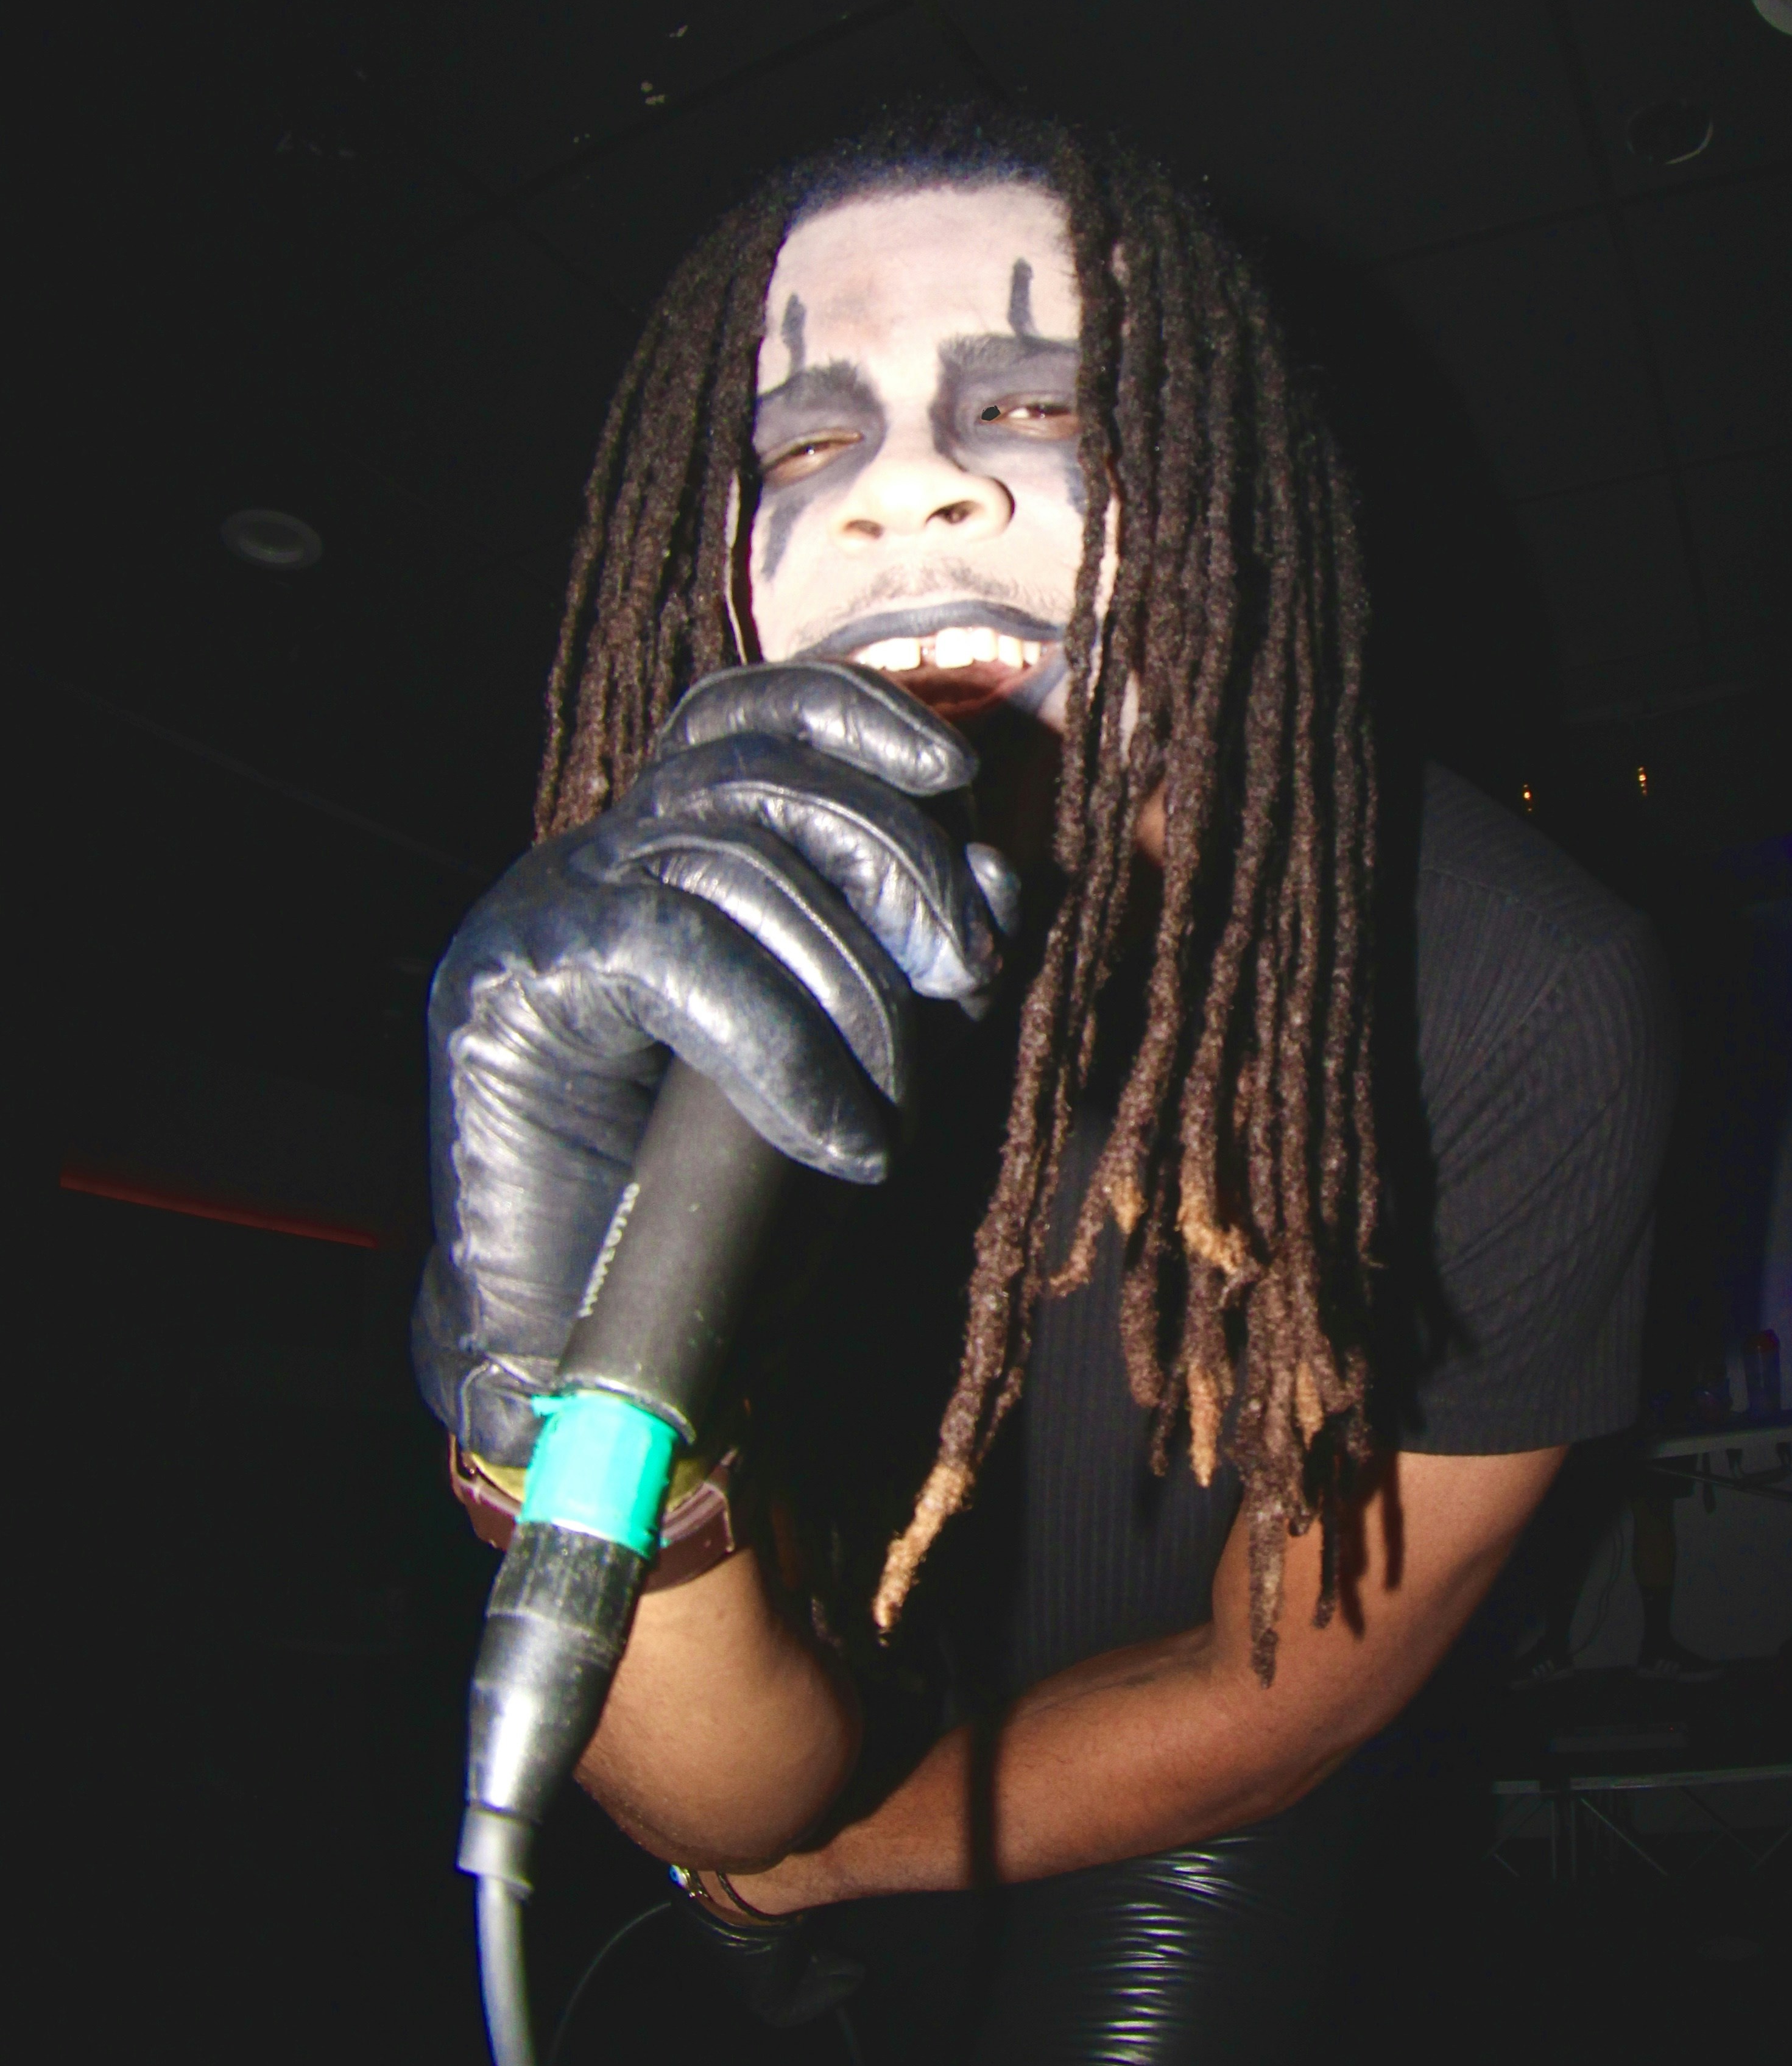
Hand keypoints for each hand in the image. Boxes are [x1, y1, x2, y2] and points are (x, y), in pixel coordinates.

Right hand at [412, 664, 1018, 1465]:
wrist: (595, 1349)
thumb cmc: (725, 1206)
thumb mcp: (857, 1059)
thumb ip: (915, 966)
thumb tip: (1006, 873)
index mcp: (665, 850)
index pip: (748, 719)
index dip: (851, 715)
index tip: (958, 774)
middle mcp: (592, 859)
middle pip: (762, 780)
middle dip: (894, 860)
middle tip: (962, 973)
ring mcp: (539, 911)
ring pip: (727, 862)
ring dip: (851, 982)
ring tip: (892, 1101)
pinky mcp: (511, 985)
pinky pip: (675, 955)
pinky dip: (783, 1045)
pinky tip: (839, 1136)